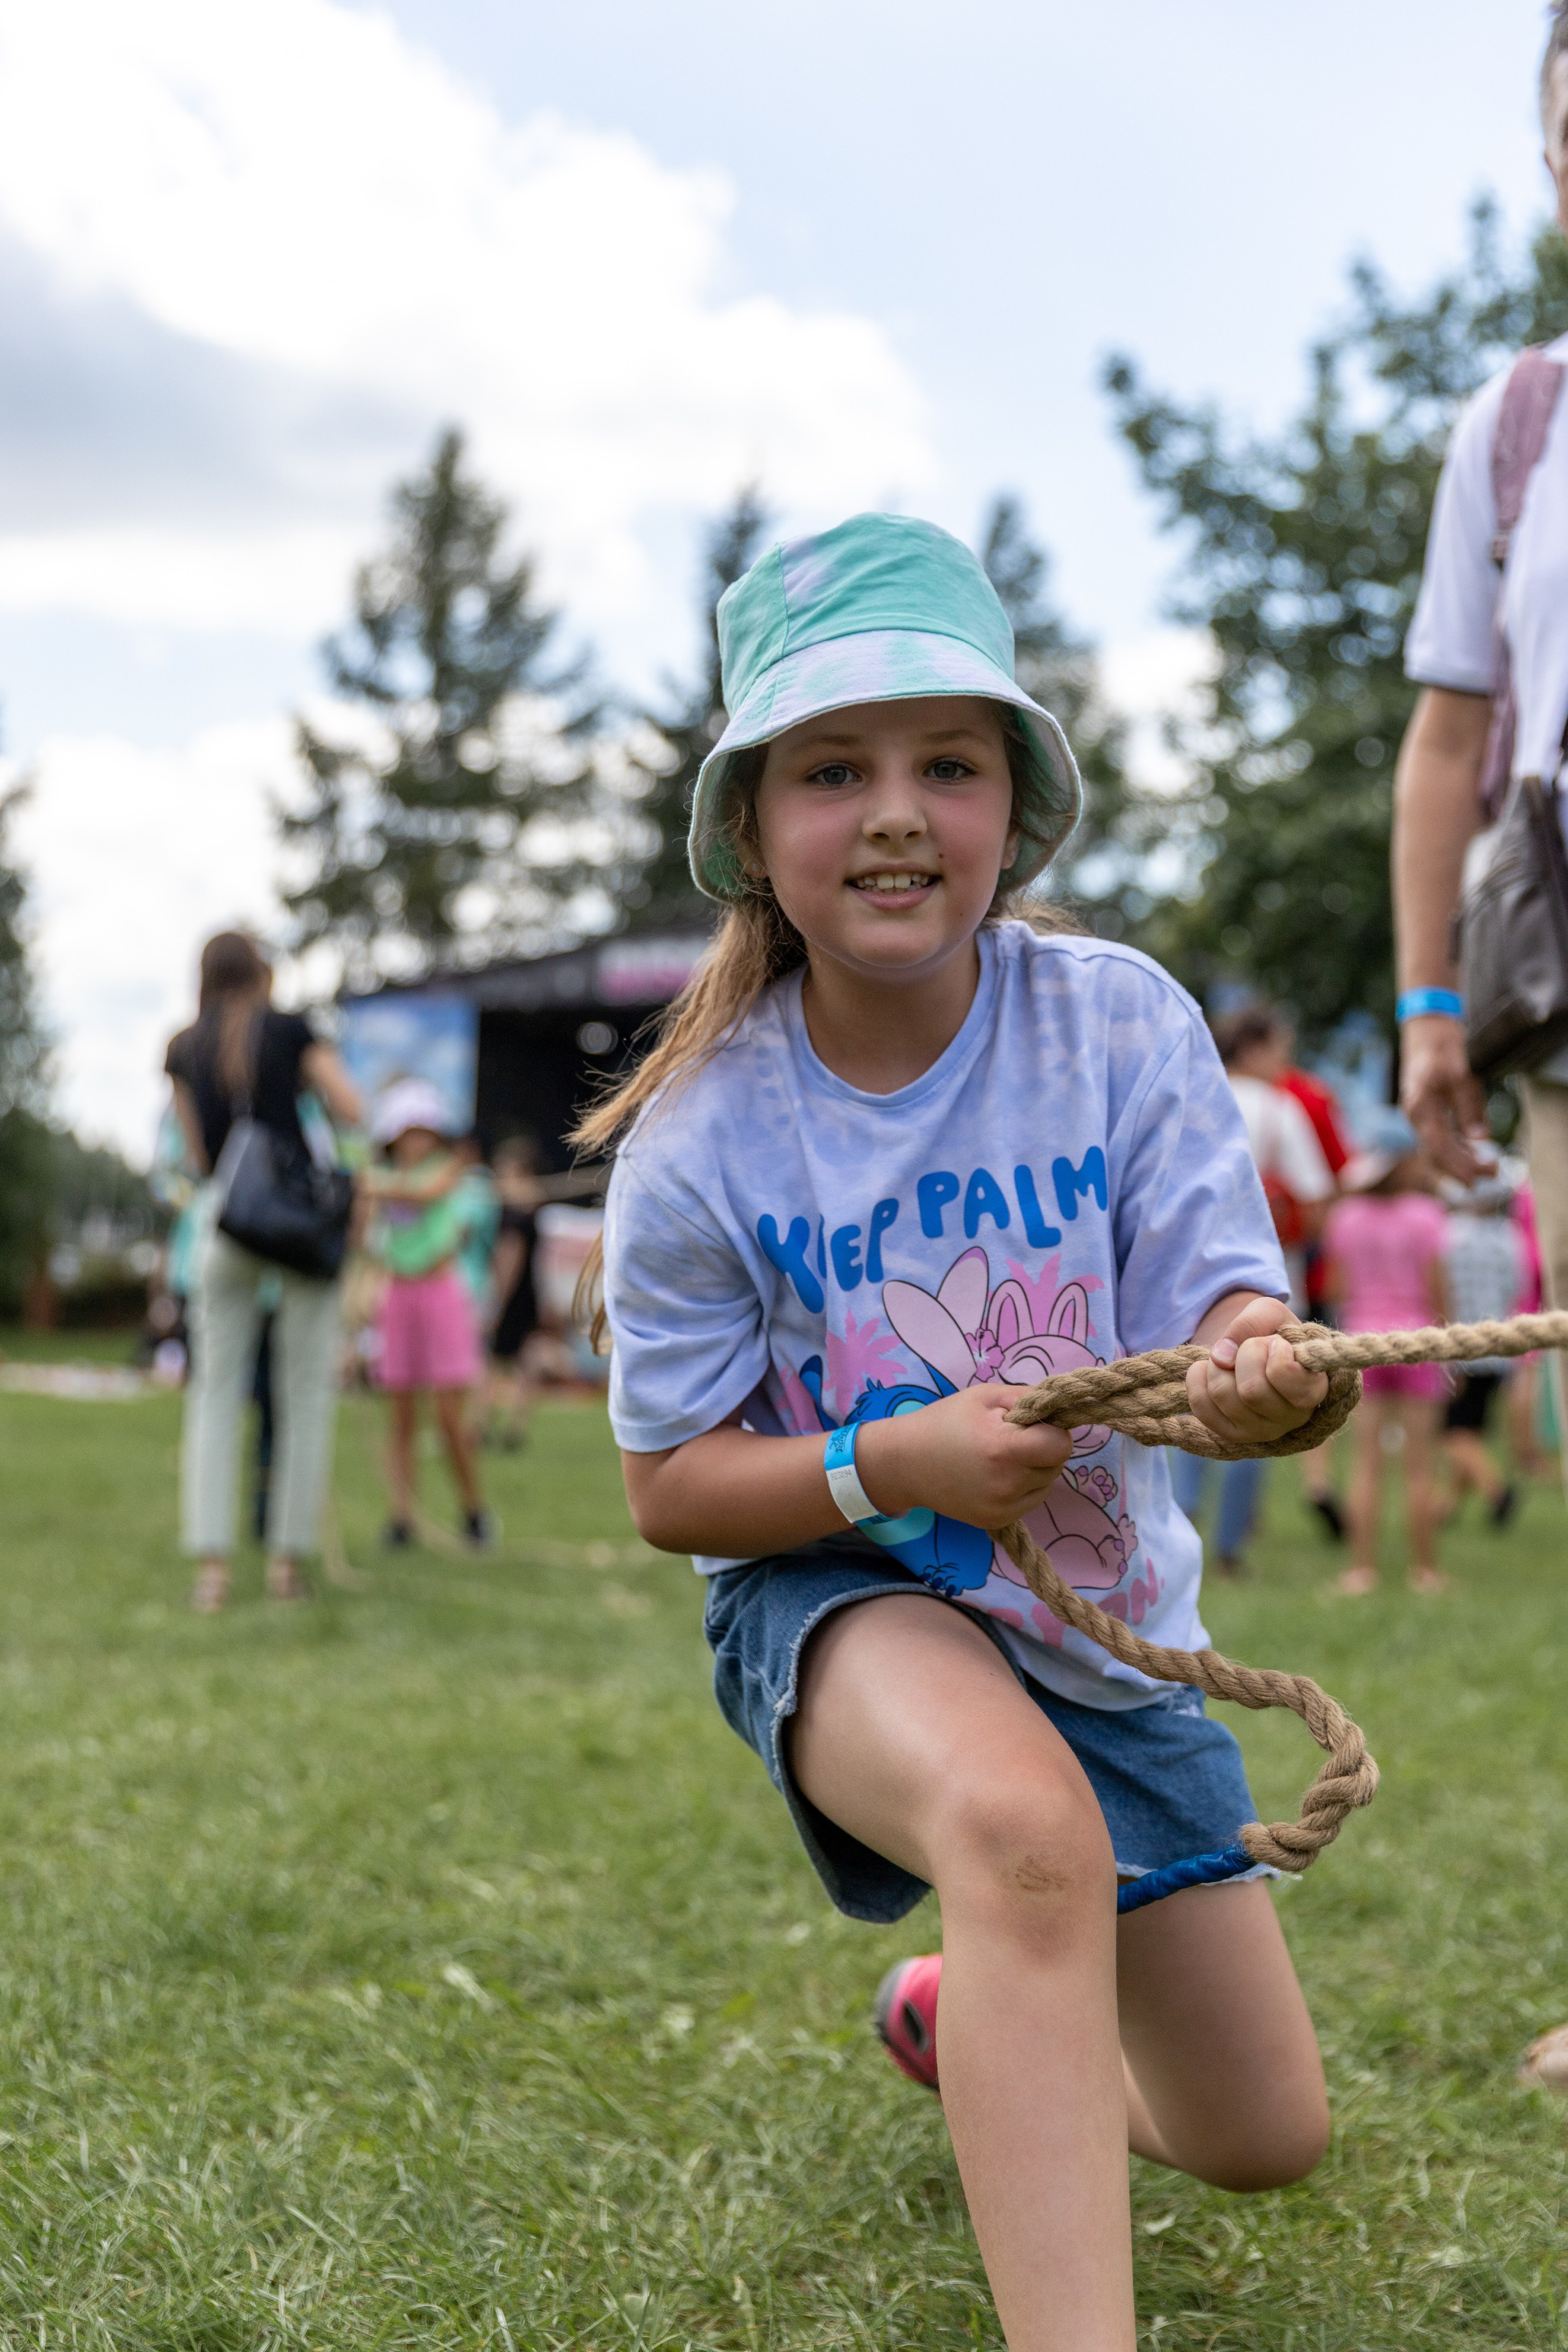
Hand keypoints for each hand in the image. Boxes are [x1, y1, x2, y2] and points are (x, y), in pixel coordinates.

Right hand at [856, 1383, 1071, 1529]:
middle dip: (1042, 1448)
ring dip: (1035, 1469)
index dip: (1052, 1430)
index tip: (1032, 1424)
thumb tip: (1064, 1409)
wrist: (906, 1463)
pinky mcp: (998, 1522)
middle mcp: (1007, 1485)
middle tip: (1009, 1438)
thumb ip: (1029, 1399)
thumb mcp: (986, 1396)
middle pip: (1056, 1464)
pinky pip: (1031, 1500)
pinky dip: (1023, 1487)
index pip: (1061, 1444)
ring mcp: (1003, 1509)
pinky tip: (995, 1475)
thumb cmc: (946, 1421)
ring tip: (1000, 1457)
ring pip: (1047, 1483)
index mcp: (1004, 1449)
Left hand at [1186, 1296, 1326, 1448]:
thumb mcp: (1271, 1312)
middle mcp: (1293, 1418)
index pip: (1286, 1377)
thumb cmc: (1272, 1332)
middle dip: (1243, 1355)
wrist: (1254, 1352)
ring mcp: (1262, 1431)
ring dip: (1217, 1365)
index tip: (1277, 1343)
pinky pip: (1200, 1405)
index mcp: (1315, 1389)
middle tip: (1250, 1349)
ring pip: (1222, 1395)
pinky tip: (1210, 1370)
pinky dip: (1197, 1378)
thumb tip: (1221, 1356)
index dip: (1273, 1351)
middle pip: (1250, 1390)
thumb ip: (1253, 1320)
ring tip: (1230, 1360)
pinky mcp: (1232, 1434)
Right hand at [1400, 1012, 1487, 1180]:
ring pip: (1436, 1148)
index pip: (1440, 1148)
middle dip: (1463, 1168)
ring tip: (1486, 1167)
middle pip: (1436, 1154)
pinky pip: (1438, 1137)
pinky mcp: (1424, 1111)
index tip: (1485, 1173)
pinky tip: (1473, 1150)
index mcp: (1420, 1108)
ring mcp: (1417, 1115)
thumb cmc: (1442, 1049)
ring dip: (1460, 1161)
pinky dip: (1456, 1147)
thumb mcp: (1461, 1077)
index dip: (1462, 1165)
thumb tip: (1480, 1140)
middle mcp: (1415, 1116)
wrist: (1426, 1028)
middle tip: (1491, 1174)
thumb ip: (1469, 1109)